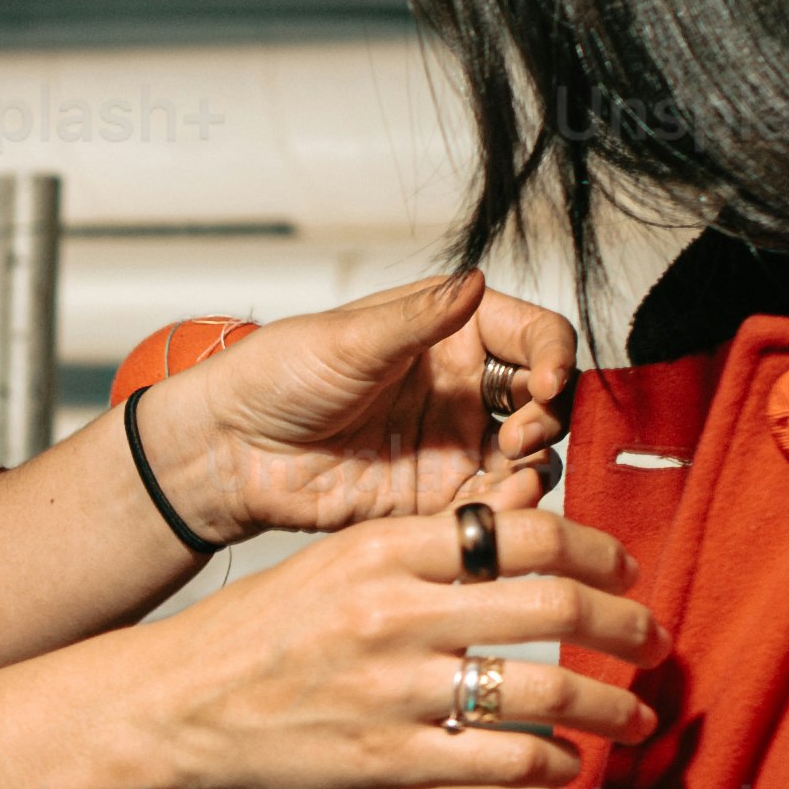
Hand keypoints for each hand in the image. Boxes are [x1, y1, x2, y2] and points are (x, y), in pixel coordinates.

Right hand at [116, 507, 656, 788]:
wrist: (169, 711)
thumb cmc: (249, 639)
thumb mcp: (329, 566)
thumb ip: (417, 556)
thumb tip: (515, 542)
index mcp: (384, 550)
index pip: (524, 530)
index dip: (598, 547)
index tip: (627, 568)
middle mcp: (396, 613)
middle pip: (555, 603)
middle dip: (627, 625)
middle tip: (654, 640)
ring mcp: (395, 690)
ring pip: (546, 688)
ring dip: (611, 705)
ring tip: (638, 715)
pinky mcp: (390, 760)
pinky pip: (505, 760)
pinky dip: (554, 764)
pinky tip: (568, 764)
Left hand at [147, 267, 578, 541]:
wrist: (233, 450)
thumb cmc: (277, 377)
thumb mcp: (350, 339)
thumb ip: (421, 318)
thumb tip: (474, 280)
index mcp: (452, 332)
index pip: (536, 335)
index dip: (555, 355)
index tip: (547, 381)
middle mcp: (464, 387)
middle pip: (547, 398)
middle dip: (549, 415)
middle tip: (522, 433)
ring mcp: (456, 443)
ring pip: (531, 455)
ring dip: (536, 464)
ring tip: (511, 470)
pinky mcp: (440, 495)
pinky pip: (494, 504)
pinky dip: (507, 508)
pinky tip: (495, 507)